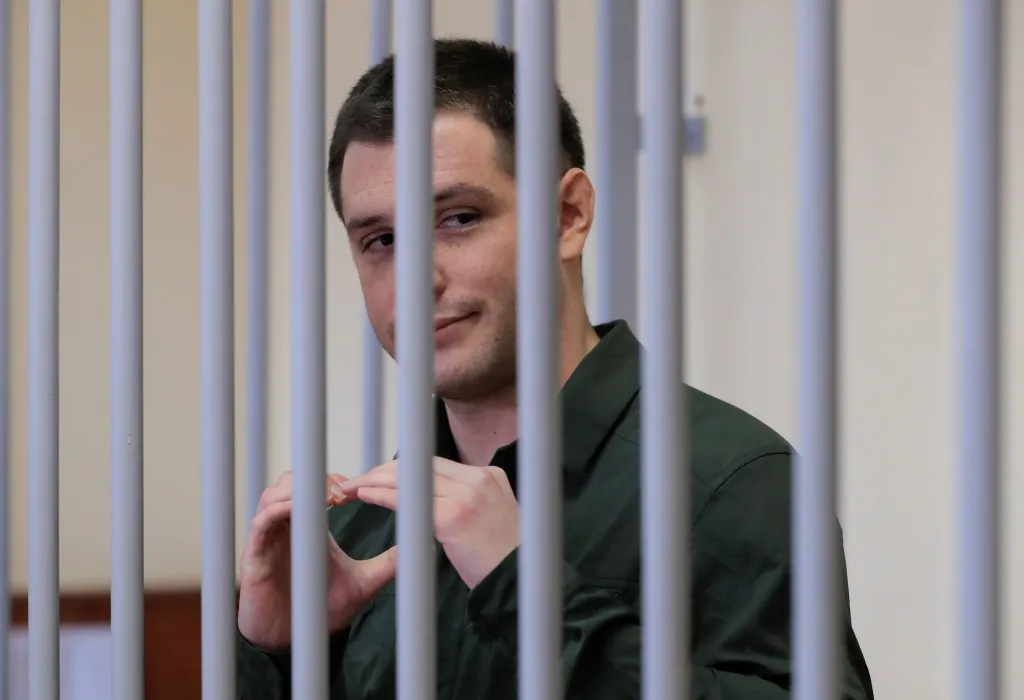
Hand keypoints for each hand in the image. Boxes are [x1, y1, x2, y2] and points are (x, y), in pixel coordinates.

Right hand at [237, 471, 397, 650]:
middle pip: (291, 481)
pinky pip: (261, 520)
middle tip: (344, 491)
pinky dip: (280, 509)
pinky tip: (302, 511)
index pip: (314, 486)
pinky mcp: (254, 555)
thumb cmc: (318, 609)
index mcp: (309, 527)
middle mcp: (286, 528)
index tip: (357, 488)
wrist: (293, 643)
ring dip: (299, 490)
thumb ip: (387, 564)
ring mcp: (268, 539)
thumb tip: (421, 549)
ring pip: (273, 494)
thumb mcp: (362, 583)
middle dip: (317, 479)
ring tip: (328, 499)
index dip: (334, 479)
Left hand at [340, 458, 519, 588]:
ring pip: (411, 478)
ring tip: (353, 486)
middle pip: (421, 466)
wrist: (519, 584)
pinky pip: (408, 499)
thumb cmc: (504, 561)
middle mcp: (479, 479)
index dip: (404, 470)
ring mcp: (468, 495)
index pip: (436, 465)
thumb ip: (470, 504)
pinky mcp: (454, 516)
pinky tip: (364, 495)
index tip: (380, 477)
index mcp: (490, 476)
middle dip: (384, 471)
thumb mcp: (493, 520)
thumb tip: (438, 505)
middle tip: (359, 479)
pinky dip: (381, 495)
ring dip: (375, 479)